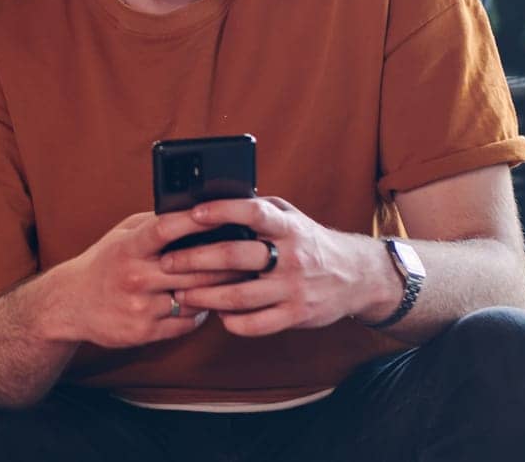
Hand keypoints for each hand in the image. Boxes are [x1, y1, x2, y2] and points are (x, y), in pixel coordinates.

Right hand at [44, 210, 251, 349]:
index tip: (221, 212)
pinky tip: (209, 301)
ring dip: (220, 289)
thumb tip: (193, 212)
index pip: (165, 229)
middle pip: (193, 268)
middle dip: (226, 261)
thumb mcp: (121, 235)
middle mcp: (135, 277)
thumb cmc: (105, 262)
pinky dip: (202, 311)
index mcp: (128, 248)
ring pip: (195, 297)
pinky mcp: (145, 331)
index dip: (194, 220)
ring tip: (240, 278)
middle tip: (252, 253)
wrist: (72, 304)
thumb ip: (153, 224)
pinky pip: (188, 322)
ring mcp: (141, 307)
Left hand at [165, 197, 395, 336]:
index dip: (222, 211)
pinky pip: (257, 324)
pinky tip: (216, 315)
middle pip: (236, 257)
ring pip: (240, 295)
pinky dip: (232, 321)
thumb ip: (259, 210)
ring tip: (181, 294)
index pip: (253, 213)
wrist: (357, 276)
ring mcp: (294, 288)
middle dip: (196, 259)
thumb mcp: (291, 216)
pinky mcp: (297, 315)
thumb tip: (213, 200)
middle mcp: (291, 255)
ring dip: (205, 296)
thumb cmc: (309, 241)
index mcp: (288, 226)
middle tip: (167, 262)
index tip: (193, 213)